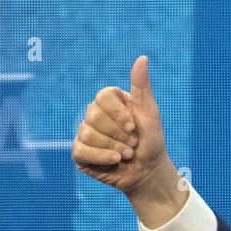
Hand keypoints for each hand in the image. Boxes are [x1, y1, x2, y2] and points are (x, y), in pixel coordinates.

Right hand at [72, 55, 183, 224]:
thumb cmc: (151, 142)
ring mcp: (84, 133)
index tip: (134, 126)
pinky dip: (101, 157)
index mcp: (109, 102)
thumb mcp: (150, 113)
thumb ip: (142, 86)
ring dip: (114, 148)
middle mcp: (94, 115)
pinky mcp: (80, 153)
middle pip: (94, 116)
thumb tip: (142, 58)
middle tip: (133, 145)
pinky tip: (114, 161)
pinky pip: (81, 150)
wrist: (149, 172)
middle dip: (120, 135)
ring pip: (88, 134)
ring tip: (127, 155)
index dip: (118, 114)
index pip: (102, 96)